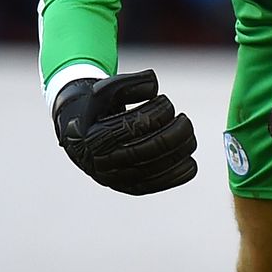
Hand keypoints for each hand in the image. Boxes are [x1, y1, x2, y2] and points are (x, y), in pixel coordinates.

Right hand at [52, 69, 196, 194]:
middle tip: (185, 120)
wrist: (81, 137)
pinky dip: (177, 175)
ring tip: (189, 135)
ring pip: (155, 169)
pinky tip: (191, 162)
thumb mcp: (106, 90)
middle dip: (174, 134)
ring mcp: (116, 179)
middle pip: (148, 150)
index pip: (134, 126)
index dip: (157, 113)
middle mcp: (103, 162)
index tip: (166, 102)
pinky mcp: (128, 188)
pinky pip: (156, 185)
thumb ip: (129, 83)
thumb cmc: (99, 110)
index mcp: (95, 136)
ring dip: (179, 152)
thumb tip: (154, 84)